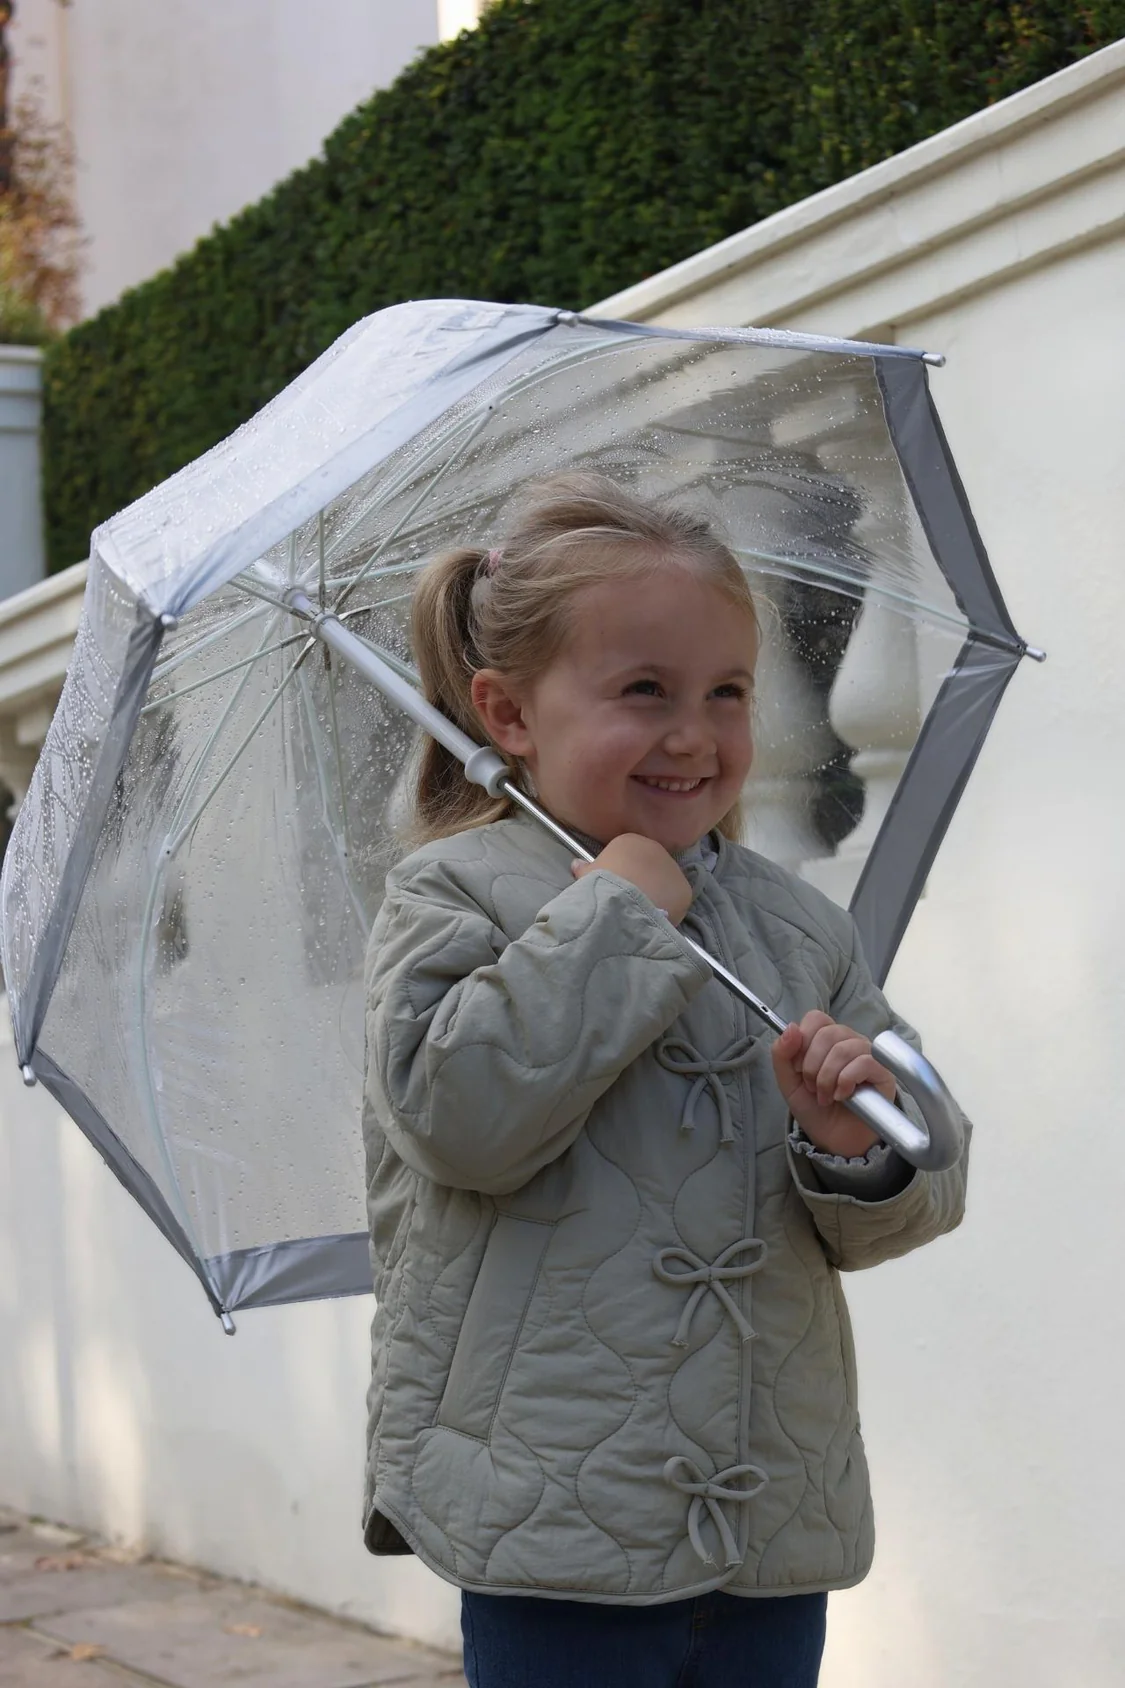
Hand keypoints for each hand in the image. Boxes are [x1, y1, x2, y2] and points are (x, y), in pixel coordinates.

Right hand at [571, 833, 692, 924]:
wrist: (622, 901)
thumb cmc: (601, 883)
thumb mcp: (586, 875)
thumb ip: (584, 869)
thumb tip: (576, 864)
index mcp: (631, 841)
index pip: (628, 854)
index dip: (621, 872)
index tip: (614, 887)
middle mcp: (656, 849)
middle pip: (649, 867)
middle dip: (642, 881)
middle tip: (630, 900)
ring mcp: (673, 869)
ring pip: (664, 883)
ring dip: (657, 894)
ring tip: (643, 912)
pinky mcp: (684, 890)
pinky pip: (676, 900)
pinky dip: (669, 908)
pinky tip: (656, 918)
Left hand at [770, 1011, 894, 1158]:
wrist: (835, 1140)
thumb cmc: (815, 1109)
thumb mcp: (789, 1082)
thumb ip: (782, 1054)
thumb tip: (791, 1027)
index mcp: (828, 1040)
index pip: (816, 1018)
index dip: (802, 1041)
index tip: (797, 1068)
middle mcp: (850, 1042)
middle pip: (828, 1033)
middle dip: (812, 1066)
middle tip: (812, 1088)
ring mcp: (869, 1055)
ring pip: (844, 1048)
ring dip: (827, 1077)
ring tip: (826, 1097)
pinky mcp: (883, 1073)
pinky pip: (864, 1062)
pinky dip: (846, 1081)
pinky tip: (843, 1096)